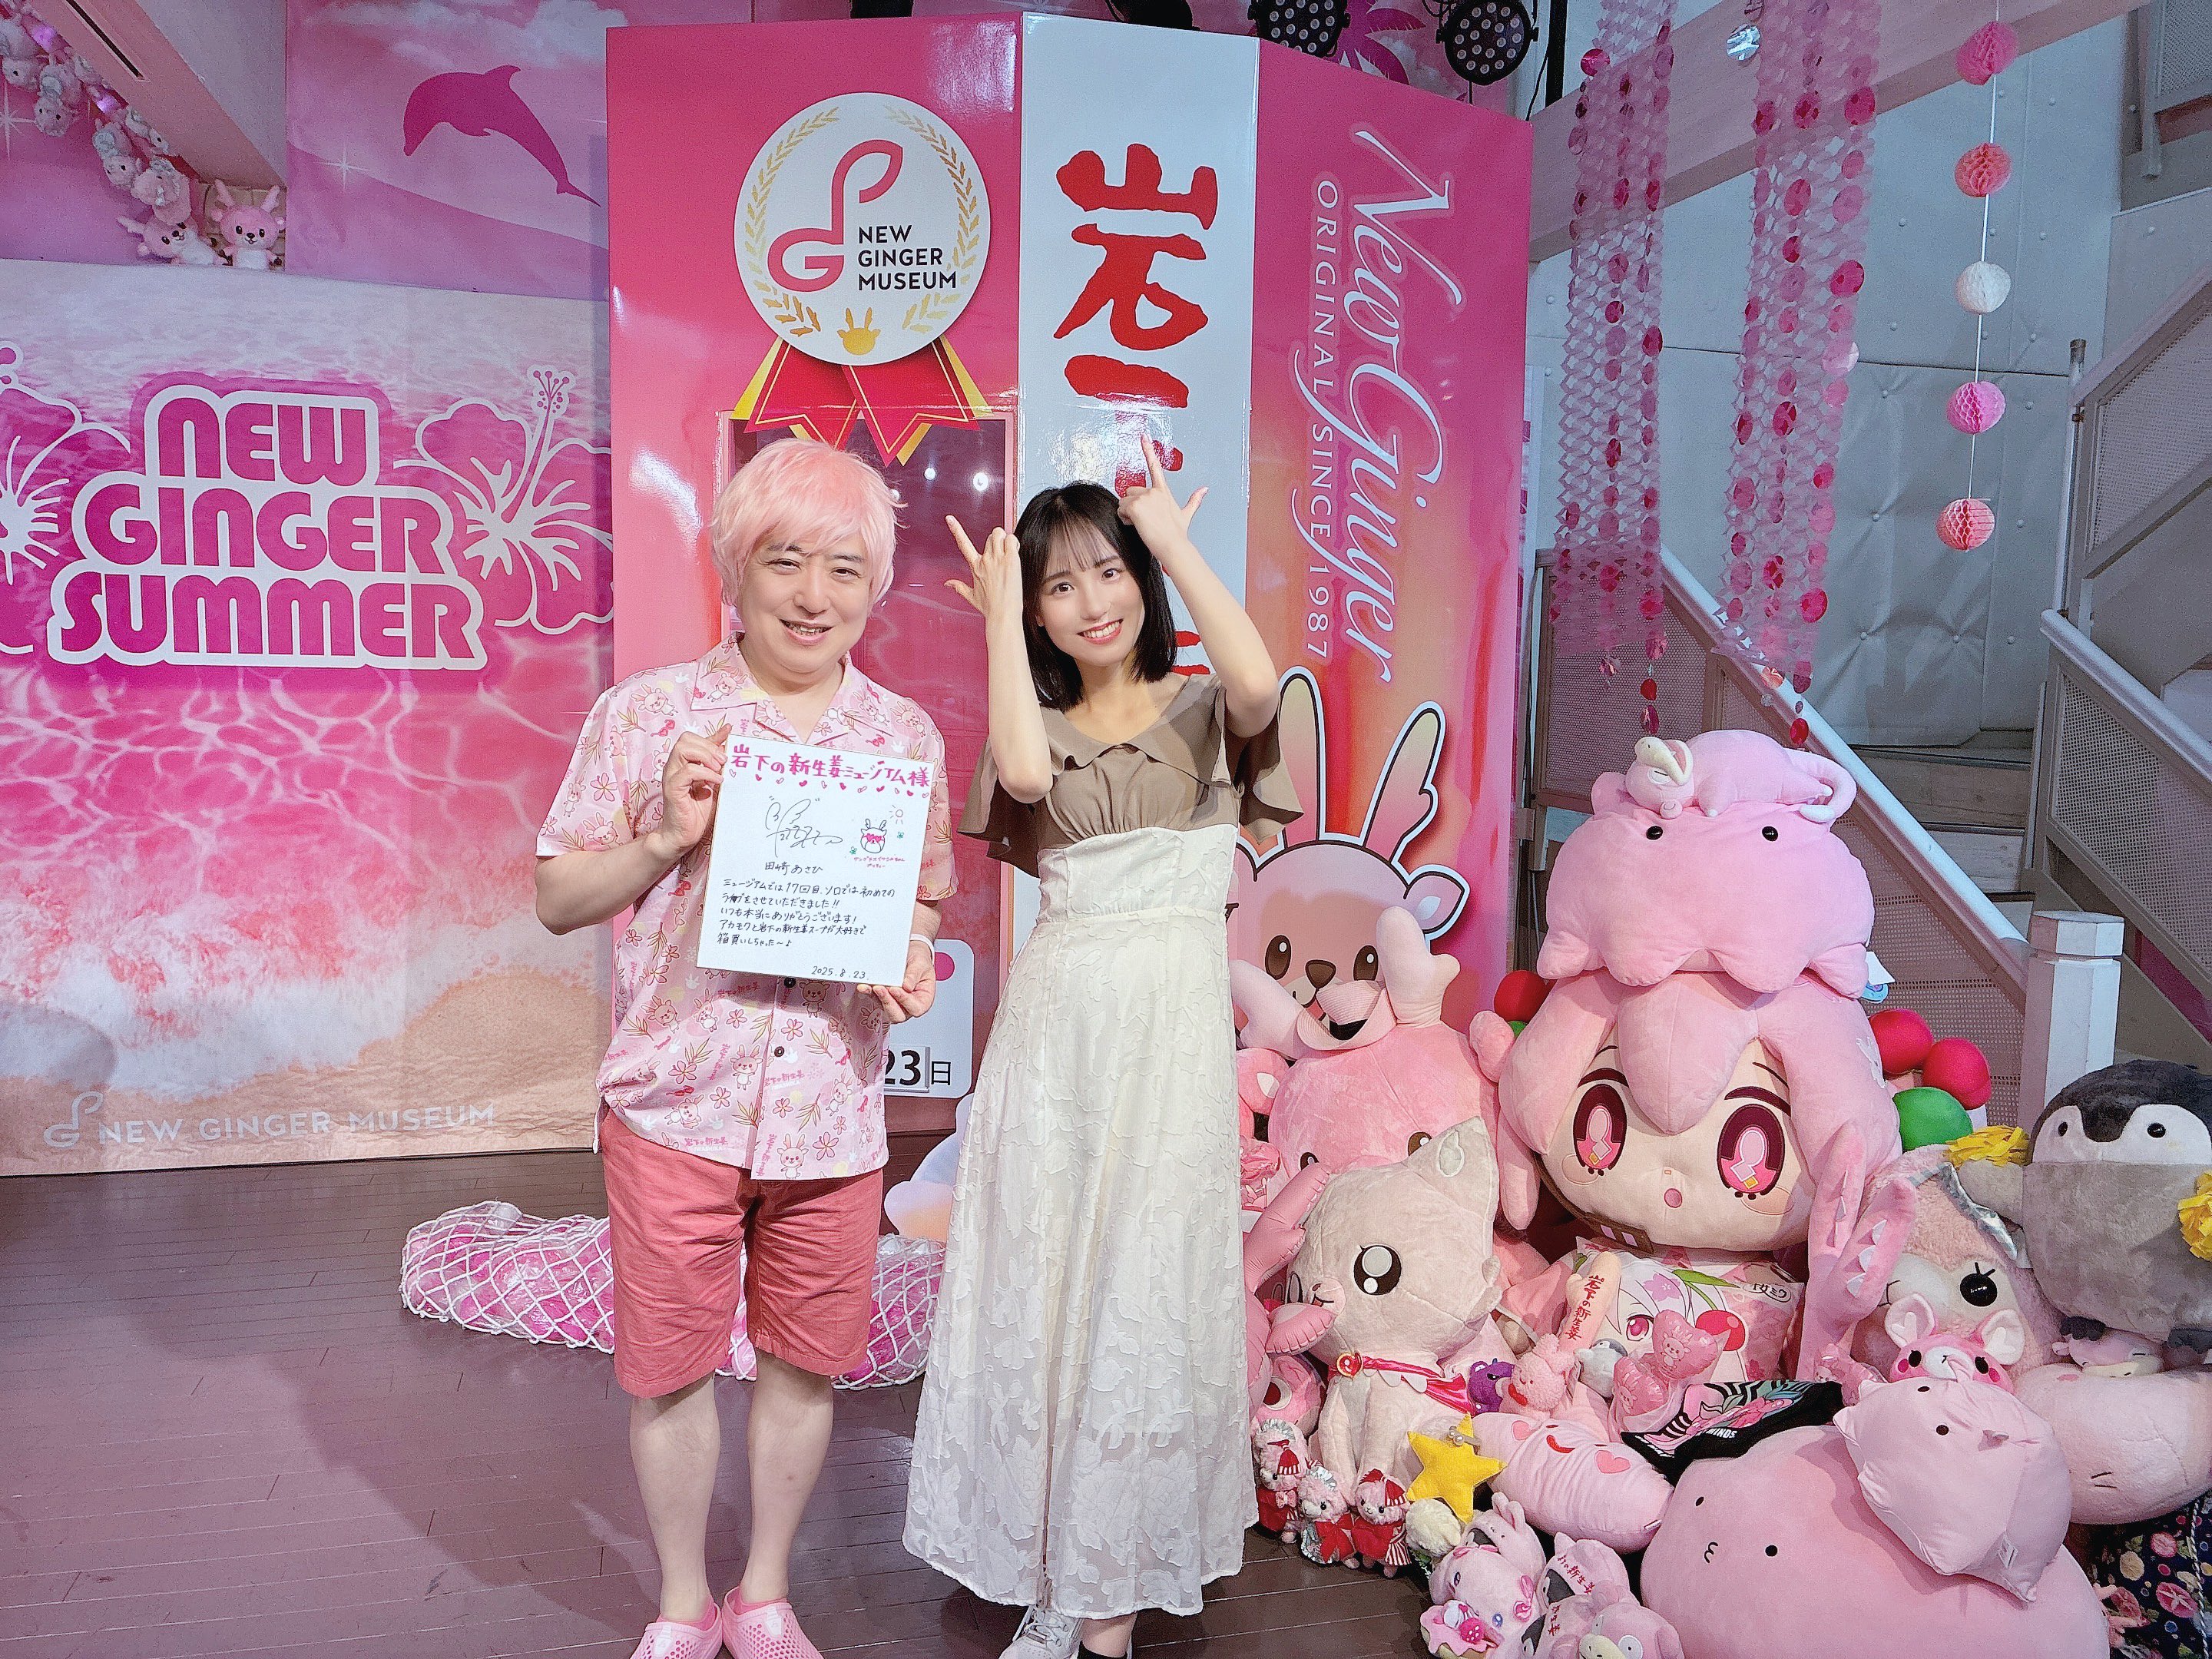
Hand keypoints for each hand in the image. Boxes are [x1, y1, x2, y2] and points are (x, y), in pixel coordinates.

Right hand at [647, 722, 730, 862]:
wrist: (683, 834)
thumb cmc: (697, 811)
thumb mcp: (713, 784)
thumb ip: (717, 768)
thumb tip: (728, 751)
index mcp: (684, 763)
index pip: (694, 740)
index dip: (713, 734)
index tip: (729, 731)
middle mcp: (674, 766)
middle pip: (685, 739)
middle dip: (708, 746)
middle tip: (724, 761)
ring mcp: (671, 776)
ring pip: (682, 749)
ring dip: (705, 756)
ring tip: (719, 770)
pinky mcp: (672, 789)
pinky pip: (686, 771)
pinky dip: (704, 773)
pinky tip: (716, 781)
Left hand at [866, 938, 938, 1024]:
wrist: (911, 955)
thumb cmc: (919, 963)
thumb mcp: (921, 965)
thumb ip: (914, 975)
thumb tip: (906, 986)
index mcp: (923, 1001)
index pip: (915, 1008)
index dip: (905, 1001)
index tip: (896, 989)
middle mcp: (908, 1006)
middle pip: (898, 1015)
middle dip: (888, 1002)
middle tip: (881, 989)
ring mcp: (895, 1003)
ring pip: (884, 1008)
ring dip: (877, 998)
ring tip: (872, 986)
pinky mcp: (883, 998)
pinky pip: (875, 999)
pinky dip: (869, 992)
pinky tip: (864, 986)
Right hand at [943, 516, 1020, 625]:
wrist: (1002, 613)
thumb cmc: (990, 607)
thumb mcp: (972, 597)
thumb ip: (959, 587)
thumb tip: (948, 584)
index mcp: (976, 567)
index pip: (963, 544)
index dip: (955, 529)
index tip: (949, 519)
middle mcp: (985, 560)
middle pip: (991, 536)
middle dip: (998, 541)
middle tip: (1003, 554)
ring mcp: (997, 558)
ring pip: (1000, 533)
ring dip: (1006, 539)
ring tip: (1010, 552)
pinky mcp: (1011, 559)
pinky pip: (1012, 539)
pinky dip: (1014, 542)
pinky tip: (1015, 553)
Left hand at [1116, 434, 1205, 559]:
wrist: (1173, 545)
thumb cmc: (1178, 533)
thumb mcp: (1186, 514)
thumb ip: (1194, 500)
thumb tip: (1205, 489)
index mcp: (1163, 491)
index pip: (1155, 467)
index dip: (1148, 450)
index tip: (1143, 436)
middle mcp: (1153, 491)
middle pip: (1131, 491)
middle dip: (1132, 504)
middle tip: (1143, 519)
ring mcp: (1144, 497)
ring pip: (1124, 501)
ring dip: (1127, 513)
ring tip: (1141, 524)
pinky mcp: (1135, 505)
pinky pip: (1121, 509)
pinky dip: (1124, 518)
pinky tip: (1136, 525)